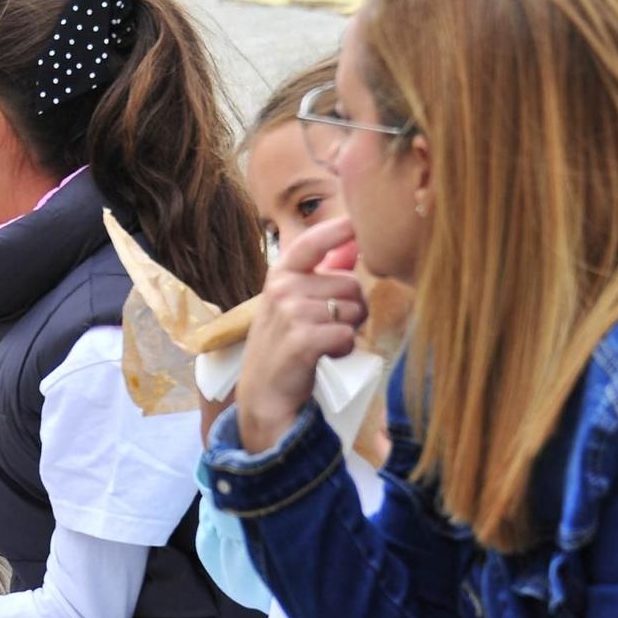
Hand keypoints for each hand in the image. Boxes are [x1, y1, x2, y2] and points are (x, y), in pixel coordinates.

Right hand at [239, 217, 364, 452]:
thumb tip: (352, 246)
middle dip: (352, 307)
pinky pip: (346, 335)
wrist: (262, 395)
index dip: (337, 230)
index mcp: (279, 275)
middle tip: (331, 327)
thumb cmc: (282, 347)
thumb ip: (321, 274)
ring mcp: (290, 313)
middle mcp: (282, 288)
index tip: (355, 222)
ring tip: (324, 343)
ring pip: (352, 310)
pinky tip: (325, 357)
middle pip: (350, 283)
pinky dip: (343, 350)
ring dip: (348, 330)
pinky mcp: (302, 340)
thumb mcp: (292, 304)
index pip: (312, 242)